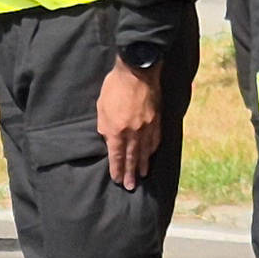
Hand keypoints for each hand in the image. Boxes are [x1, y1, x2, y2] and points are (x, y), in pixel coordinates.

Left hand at [96, 59, 159, 190]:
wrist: (137, 71)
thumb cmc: (115, 87)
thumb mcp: (102, 107)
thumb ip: (104, 126)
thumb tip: (108, 139)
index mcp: (117, 130)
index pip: (116, 156)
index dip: (116, 169)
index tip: (117, 179)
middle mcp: (133, 132)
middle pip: (132, 157)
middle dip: (130, 173)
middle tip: (131, 186)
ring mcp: (147, 127)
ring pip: (145, 150)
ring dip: (143, 164)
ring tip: (143, 175)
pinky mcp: (156, 119)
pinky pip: (155, 139)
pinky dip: (153, 149)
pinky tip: (151, 154)